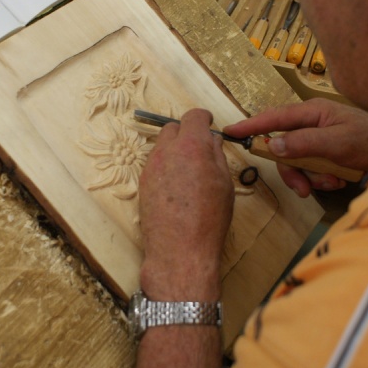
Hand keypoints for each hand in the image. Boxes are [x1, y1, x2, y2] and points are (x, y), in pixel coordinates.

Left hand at [139, 108, 233, 299]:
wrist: (180, 251)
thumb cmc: (209, 220)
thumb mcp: (224, 184)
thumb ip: (216, 156)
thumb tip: (211, 141)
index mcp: (192, 146)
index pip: (193, 116)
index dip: (203, 118)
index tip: (209, 122)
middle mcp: (167, 152)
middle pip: (173, 128)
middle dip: (186, 133)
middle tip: (200, 149)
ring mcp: (151, 167)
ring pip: (162, 147)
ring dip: (175, 151)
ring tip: (190, 173)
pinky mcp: (142, 184)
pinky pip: (155, 165)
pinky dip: (166, 167)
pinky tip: (177, 188)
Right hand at [223, 98, 367, 197]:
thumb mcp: (337, 142)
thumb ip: (304, 142)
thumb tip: (272, 144)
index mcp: (312, 112)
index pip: (274, 117)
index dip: (251, 125)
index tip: (229, 131)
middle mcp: (312, 124)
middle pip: (283, 148)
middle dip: (293, 170)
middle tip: (304, 188)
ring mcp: (319, 140)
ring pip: (297, 163)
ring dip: (311, 178)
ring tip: (331, 183)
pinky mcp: (326, 155)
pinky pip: (311, 170)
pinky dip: (322, 180)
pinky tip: (339, 181)